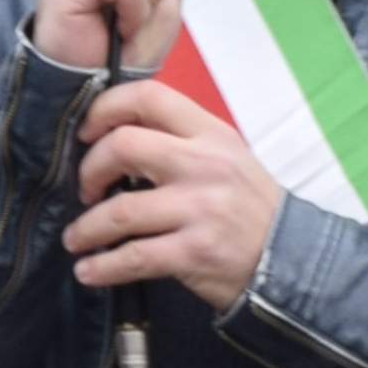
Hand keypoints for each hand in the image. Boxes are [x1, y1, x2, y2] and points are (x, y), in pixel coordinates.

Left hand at [63, 77, 282, 316]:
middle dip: (89, 169)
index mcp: (211, 134)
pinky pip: (132, 258)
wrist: (291, 259)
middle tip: (85, 191)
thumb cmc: (249, 207)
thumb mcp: (226, 157)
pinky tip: (89, 271)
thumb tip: (114, 138)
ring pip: (119, 211)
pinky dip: (101, 267)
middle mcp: (205, 165)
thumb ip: (179, 141)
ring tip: (76, 239)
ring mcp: (200, 210)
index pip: (149, 97)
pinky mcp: (194, 253)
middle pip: (123, 146)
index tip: (87, 133)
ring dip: (86, 228)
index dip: (105, 109)